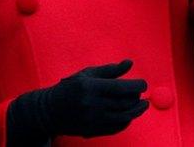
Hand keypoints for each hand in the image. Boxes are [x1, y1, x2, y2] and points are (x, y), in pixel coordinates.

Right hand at [8, 60, 148, 140]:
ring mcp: (92, 119)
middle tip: (141, 94)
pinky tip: (129, 114)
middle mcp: (92, 104)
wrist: (50, 110)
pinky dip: (126, 121)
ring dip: (136, 111)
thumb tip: (130, 63)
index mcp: (90, 86)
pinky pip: (116, 127)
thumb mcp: (87, 74)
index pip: (121, 88)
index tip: (143, 84)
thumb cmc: (70, 88)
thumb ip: (110, 70)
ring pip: (124, 117)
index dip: (136, 86)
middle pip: (124, 103)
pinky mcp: (93, 131)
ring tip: (142, 105)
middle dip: (137, 98)